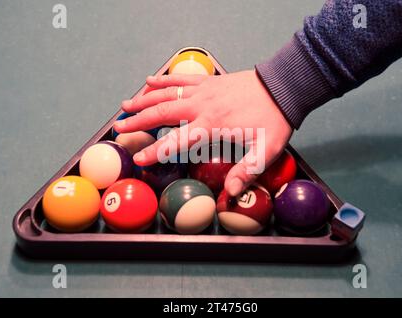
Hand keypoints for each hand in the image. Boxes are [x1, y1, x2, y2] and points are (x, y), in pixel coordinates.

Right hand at [113, 70, 292, 195]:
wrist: (283, 86)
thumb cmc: (273, 119)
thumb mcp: (264, 151)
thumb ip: (245, 172)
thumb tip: (230, 195)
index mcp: (212, 126)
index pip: (176, 141)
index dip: (155, 152)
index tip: (138, 159)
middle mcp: (201, 106)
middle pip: (161, 113)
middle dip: (138, 121)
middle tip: (118, 127)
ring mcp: (203, 91)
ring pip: (165, 94)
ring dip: (143, 99)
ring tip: (124, 105)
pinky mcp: (208, 80)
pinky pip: (180, 79)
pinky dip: (163, 79)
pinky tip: (149, 80)